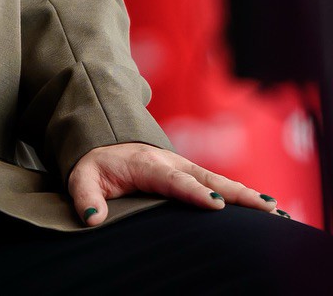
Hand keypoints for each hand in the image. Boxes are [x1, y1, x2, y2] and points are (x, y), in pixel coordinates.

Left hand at [68, 143, 281, 225]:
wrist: (103, 140)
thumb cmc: (95, 164)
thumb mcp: (82, 176)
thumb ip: (85, 195)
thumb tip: (93, 217)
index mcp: (145, 165)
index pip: (173, 180)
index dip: (193, 191)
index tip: (215, 204)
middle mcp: (170, 163)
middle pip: (206, 178)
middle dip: (235, 193)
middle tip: (264, 208)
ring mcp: (184, 166)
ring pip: (218, 180)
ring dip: (246, 195)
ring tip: (276, 212)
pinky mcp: (191, 173)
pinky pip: (218, 183)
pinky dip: (242, 195)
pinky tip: (266, 210)